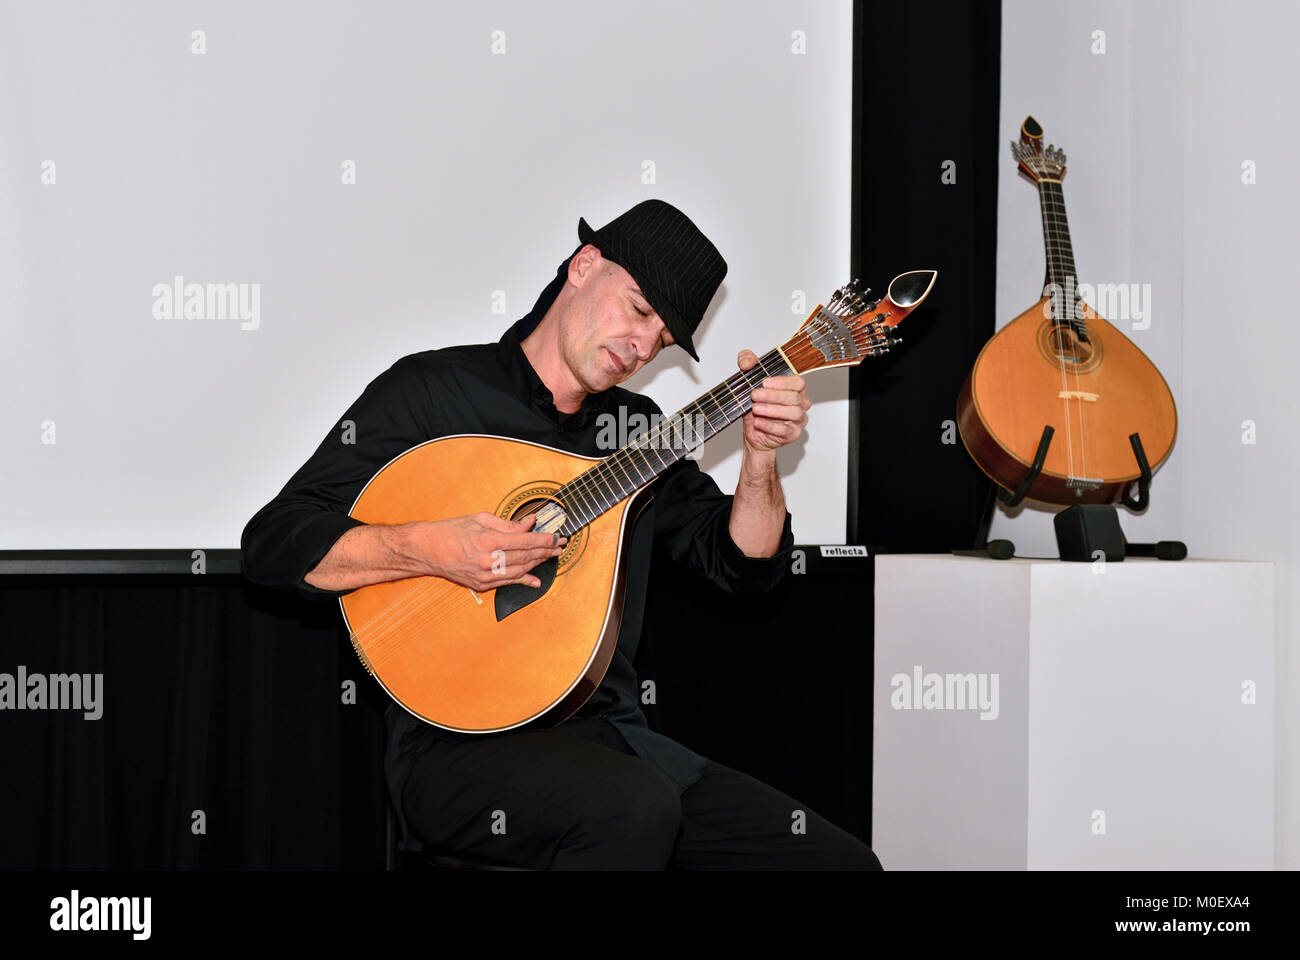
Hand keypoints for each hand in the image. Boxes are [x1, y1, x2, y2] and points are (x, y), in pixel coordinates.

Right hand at [410, 512, 565, 590]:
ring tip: (551, 557)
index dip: (545, 540)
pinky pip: (508, 583)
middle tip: (560, 546)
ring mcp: (486, 575)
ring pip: (520, 571)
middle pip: (526, 556)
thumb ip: (508, 524)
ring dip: (538, 564)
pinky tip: (536, 580)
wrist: (428, 550)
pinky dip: (524, 581)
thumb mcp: (481, 519)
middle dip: (546, 551)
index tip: (557, 537)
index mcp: (490, 540)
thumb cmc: (452, 531)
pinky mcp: (482, 584)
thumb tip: (529, 523)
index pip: (526, 540)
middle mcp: (489, 560)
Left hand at [737, 349, 809, 454]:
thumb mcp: (748, 382)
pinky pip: (784, 430)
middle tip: (755, 395)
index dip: (783, 382)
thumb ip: (747, 363)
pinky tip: (758, 422)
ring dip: (772, 410)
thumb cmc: (756, 407)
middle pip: (794, 397)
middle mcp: (800, 403)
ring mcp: (798, 420)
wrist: (753, 431)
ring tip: (756, 409)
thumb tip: (748, 361)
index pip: (798, 382)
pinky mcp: (792, 434)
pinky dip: (770, 426)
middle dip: (772, 396)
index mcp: (794, 389)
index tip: (765, 382)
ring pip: (793, 413)